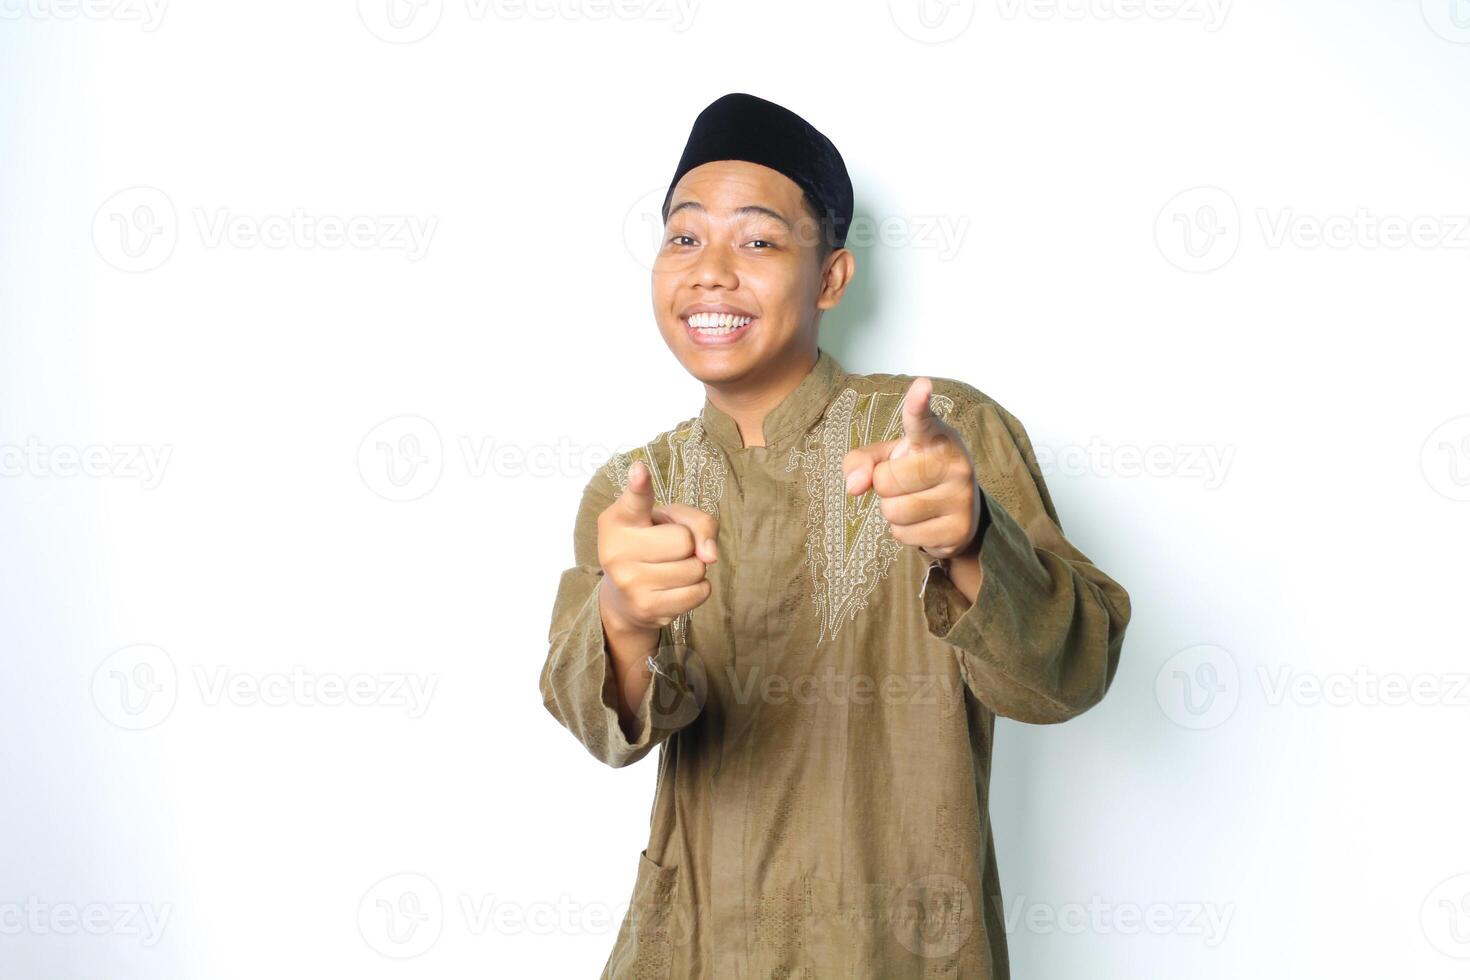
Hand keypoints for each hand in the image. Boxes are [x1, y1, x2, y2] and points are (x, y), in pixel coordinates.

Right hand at [597, 459, 718, 634]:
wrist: (626, 598)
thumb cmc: (653, 546)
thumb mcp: (671, 521)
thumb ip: (698, 522)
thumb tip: (711, 556)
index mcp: (618, 519)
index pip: (634, 500)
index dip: (639, 485)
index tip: (640, 471)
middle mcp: (616, 550)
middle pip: (684, 540)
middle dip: (688, 545)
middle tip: (667, 550)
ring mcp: (629, 582)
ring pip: (695, 568)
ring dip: (694, 568)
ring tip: (670, 568)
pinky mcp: (646, 608)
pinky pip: (699, 592)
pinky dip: (697, 589)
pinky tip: (675, 587)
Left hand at [842, 377, 981, 560]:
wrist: (960, 511)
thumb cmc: (917, 474)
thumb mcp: (887, 458)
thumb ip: (861, 460)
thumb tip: (854, 487)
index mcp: (936, 436)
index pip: (922, 419)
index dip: (918, 404)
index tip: (922, 386)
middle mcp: (955, 462)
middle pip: (886, 479)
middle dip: (884, 486)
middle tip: (906, 484)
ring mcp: (961, 496)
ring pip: (893, 511)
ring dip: (893, 512)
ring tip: (915, 502)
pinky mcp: (959, 529)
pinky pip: (903, 535)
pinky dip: (904, 532)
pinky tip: (925, 522)